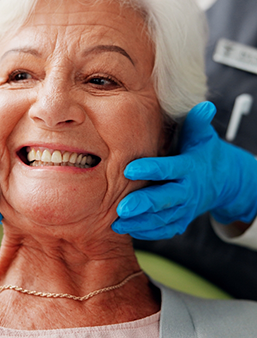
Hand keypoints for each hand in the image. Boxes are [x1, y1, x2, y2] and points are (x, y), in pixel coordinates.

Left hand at [112, 101, 256, 239]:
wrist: (221, 181)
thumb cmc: (203, 153)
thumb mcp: (202, 136)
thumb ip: (197, 122)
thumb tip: (205, 106)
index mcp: (189, 168)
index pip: (169, 168)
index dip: (151, 169)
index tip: (129, 169)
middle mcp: (187, 191)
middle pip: (166, 199)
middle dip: (144, 205)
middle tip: (122, 208)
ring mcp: (184, 209)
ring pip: (162, 219)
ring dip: (140, 223)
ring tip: (117, 224)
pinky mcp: (180, 221)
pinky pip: (164, 230)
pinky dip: (147, 232)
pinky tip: (127, 229)